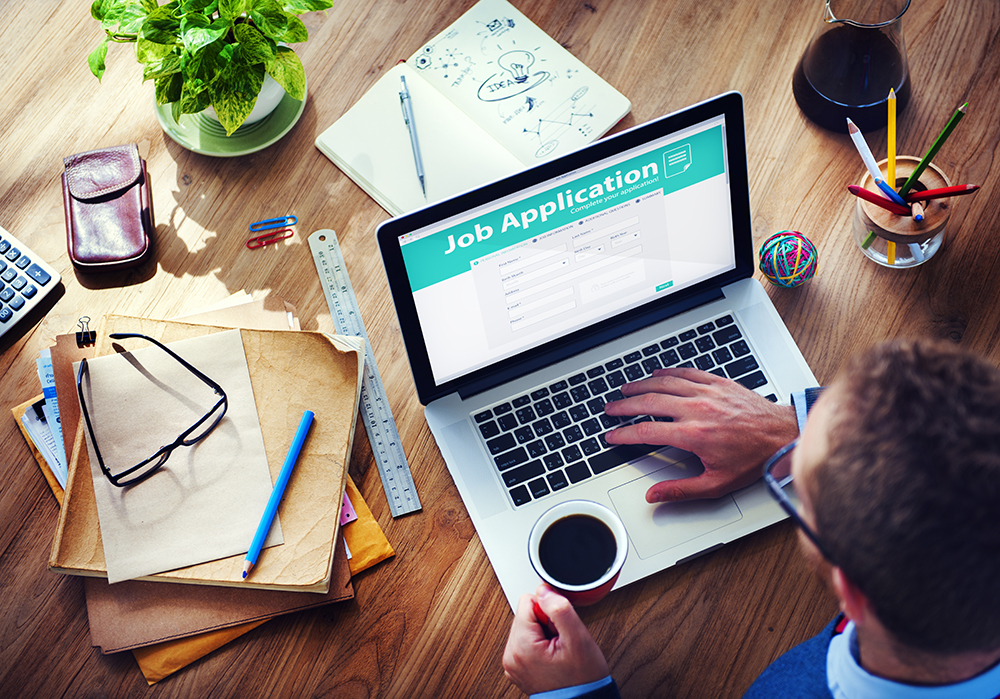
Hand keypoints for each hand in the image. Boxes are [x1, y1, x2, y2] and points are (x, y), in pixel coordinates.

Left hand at [502, 584, 609, 694]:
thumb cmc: (583, 679)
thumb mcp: (578, 638)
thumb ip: (559, 608)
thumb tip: (543, 590)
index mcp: (520, 647)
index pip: (527, 601)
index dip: (549, 612)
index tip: (559, 630)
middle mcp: (511, 656)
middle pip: (525, 614)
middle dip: (546, 623)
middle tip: (561, 643)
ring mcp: (513, 664)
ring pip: (527, 626)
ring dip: (544, 633)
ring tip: (558, 651)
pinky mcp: (518, 668)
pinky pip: (526, 642)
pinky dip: (541, 645)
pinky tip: (553, 656)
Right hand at [604, 367, 798, 502]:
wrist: (783, 435)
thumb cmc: (754, 458)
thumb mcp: (717, 483)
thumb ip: (681, 490)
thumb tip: (655, 495)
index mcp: (693, 435)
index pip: (646, 431)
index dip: (624, 434)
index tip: (612, 436)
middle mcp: (697, 409)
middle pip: (649, 402)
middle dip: (624, 406)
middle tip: (611, 409)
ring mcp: (707, 393)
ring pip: (664, 383)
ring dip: (641, 386)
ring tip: (626, 390)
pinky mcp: (717, 383)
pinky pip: (685, 373)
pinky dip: (667, 372)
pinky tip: (657, 374)